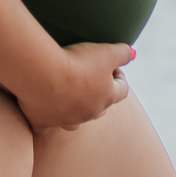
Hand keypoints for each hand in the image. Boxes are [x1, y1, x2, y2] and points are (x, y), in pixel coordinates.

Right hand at [17, 40, 133, 133]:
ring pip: (77, 120)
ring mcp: (66, 119)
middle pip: (101, 108)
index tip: (113, 65)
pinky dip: (47, 116)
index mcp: (106, 97)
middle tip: (90, 78)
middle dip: (99, 94)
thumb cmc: (78, 63)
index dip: (120, 76)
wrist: (43, 75)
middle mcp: (89, 113)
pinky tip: (43, 107)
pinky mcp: (44, 121)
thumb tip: (132, 53)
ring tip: (69, 94)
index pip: (122, 90)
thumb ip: (122, 53)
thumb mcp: (106, 52)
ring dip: (77, 108)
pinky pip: (47, 123)